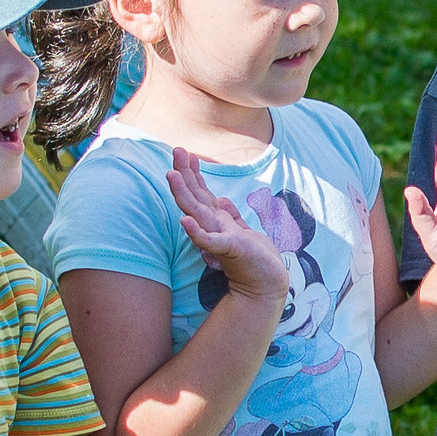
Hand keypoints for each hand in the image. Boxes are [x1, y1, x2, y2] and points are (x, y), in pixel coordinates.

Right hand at [167, 148, 287, 301]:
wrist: (265, 285)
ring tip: (171, 175)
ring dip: (183, 194)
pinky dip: (196, 231)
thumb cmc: (255, 260)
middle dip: (185, 174)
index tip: (187, 153)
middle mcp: (213, 228)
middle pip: (194, 197)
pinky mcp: (227, 251)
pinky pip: (209, 241)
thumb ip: (231, 216)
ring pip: (196, 213)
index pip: (201, 194)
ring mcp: (217, 239)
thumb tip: (220, 199)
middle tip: (176, 150)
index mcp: (218, 222)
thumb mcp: (244, 231)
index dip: (194, 174)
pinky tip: (185, 220)